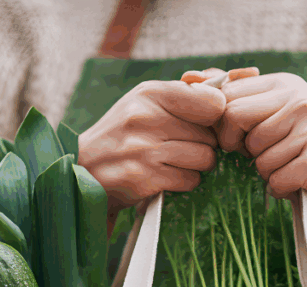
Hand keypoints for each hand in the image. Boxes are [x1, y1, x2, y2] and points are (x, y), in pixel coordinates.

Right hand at [77, 79, 225, 232]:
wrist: (83, 169)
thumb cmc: (123, 134)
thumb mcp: (145, 102)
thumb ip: (184, 94)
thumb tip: (223, 84)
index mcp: (150, 93)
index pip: (213, 102)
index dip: (215, 118)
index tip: (203, 125)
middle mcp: (146, 117)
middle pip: (211, 135)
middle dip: (203, 145)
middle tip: (179, 148)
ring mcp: (145, 149)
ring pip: (205, 158)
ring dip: (195, 165)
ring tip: (172, 163)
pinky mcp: (145, 178)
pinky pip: (190, 180)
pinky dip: (183, 182)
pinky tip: (165, 177)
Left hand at [218, 73, 306, 213]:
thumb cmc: (306, 152)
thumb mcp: (274, 117)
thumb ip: (235, 98)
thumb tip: (189, 78)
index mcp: (286, 84)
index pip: (228, 97)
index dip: (225, 127)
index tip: (242, 141)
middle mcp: (301, 100)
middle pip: (234, 120)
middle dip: (240, 148)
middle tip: (265, 157)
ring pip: (256, 157)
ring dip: (268, 173)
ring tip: (292, 168)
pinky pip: (276, 179)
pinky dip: (282, 189)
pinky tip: (301, 183)